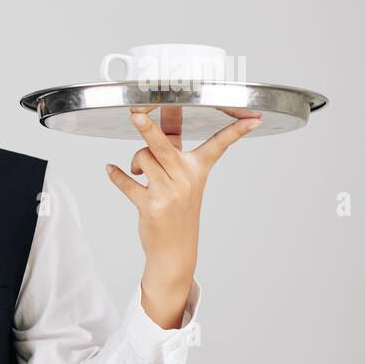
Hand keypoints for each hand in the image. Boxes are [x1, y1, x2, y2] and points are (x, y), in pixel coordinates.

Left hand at [105, 109, 259, 327]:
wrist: (174, 249)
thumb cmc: (178, 209)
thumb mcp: (183, 179)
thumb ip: (170, 150)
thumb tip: (150, 119)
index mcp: (199, 169)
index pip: (220, 145)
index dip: (236, 131)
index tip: (254, 118)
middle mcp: (186, 178)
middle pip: (164, 145)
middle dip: (148, 127)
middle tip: (135, 113)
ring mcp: (169, 193)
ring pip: (143, 158)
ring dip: (136, 161)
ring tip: (138, 170)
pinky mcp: (151, 206)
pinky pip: (127, 184)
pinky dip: (116, 175)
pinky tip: (110, 169)